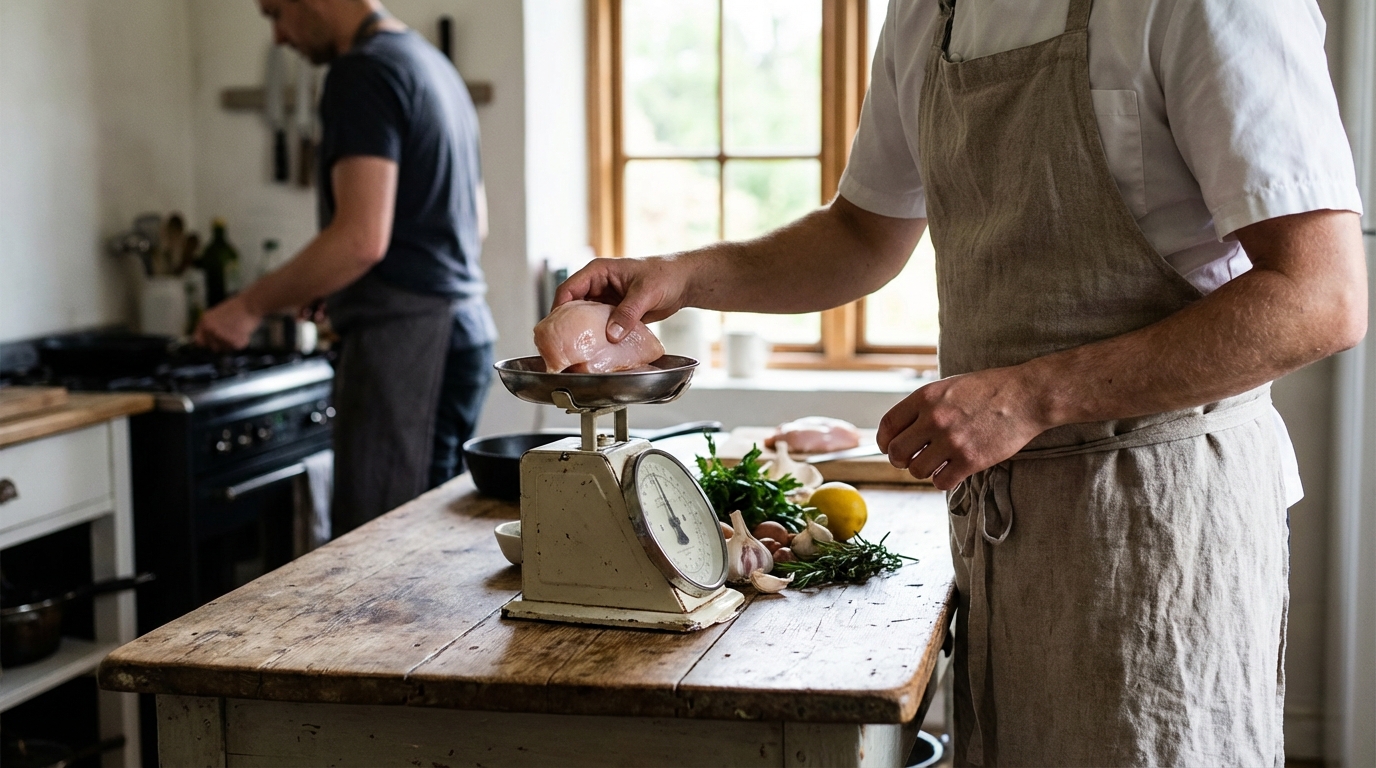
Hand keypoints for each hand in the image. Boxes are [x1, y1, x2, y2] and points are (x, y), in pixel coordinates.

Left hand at [193, 295, 262, 351]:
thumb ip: (210, 327)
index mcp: (204, 322)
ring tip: (239, 329)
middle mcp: (210, 331)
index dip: (206, 343)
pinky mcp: (234, 342)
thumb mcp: (216, 315)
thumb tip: (208, 341)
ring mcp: (221, 337)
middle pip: (213, 347)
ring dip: (232, 343)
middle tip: (231, 333)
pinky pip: (237, 347)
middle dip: (222, 344)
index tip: (212, 343)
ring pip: (226, 348)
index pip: (198, 341)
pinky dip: (242, 341)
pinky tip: (244, 331)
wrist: (251, 304)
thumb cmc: (237, 307)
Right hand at [554, 255, 690, 342]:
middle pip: (572, 306)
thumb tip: (611, 335)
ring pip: (585, 318)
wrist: (683, 282)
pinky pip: (600, 326)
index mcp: (598, 272)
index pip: (568, 289)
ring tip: (576, 352)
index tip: (556, 330)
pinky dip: (598, 337)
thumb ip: (628, 313)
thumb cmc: (665, 275)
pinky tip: (596, 351)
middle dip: (567, 325)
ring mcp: (605, 300)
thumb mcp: (645, 293)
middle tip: (562, 346)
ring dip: (583, 333)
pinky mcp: (615, 313)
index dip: (558, 309)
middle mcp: (597, 285)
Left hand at [875, 366, 1051, 490]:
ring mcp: (952, 441)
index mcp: (925, 397)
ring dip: (924, 470)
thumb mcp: (949, 386)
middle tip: (912, 459)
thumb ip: (924, 406)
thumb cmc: (989, 389)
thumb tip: (902, 430)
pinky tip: (952, 471)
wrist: (1026, 396)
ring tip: (937, 463)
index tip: (888, 448)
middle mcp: (934, 419)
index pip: (887, 426)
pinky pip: (941, 482)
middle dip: (900, 460)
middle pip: (896, 453)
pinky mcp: (971, 460)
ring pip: (917, 470)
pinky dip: (943, 480)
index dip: (883, 442)